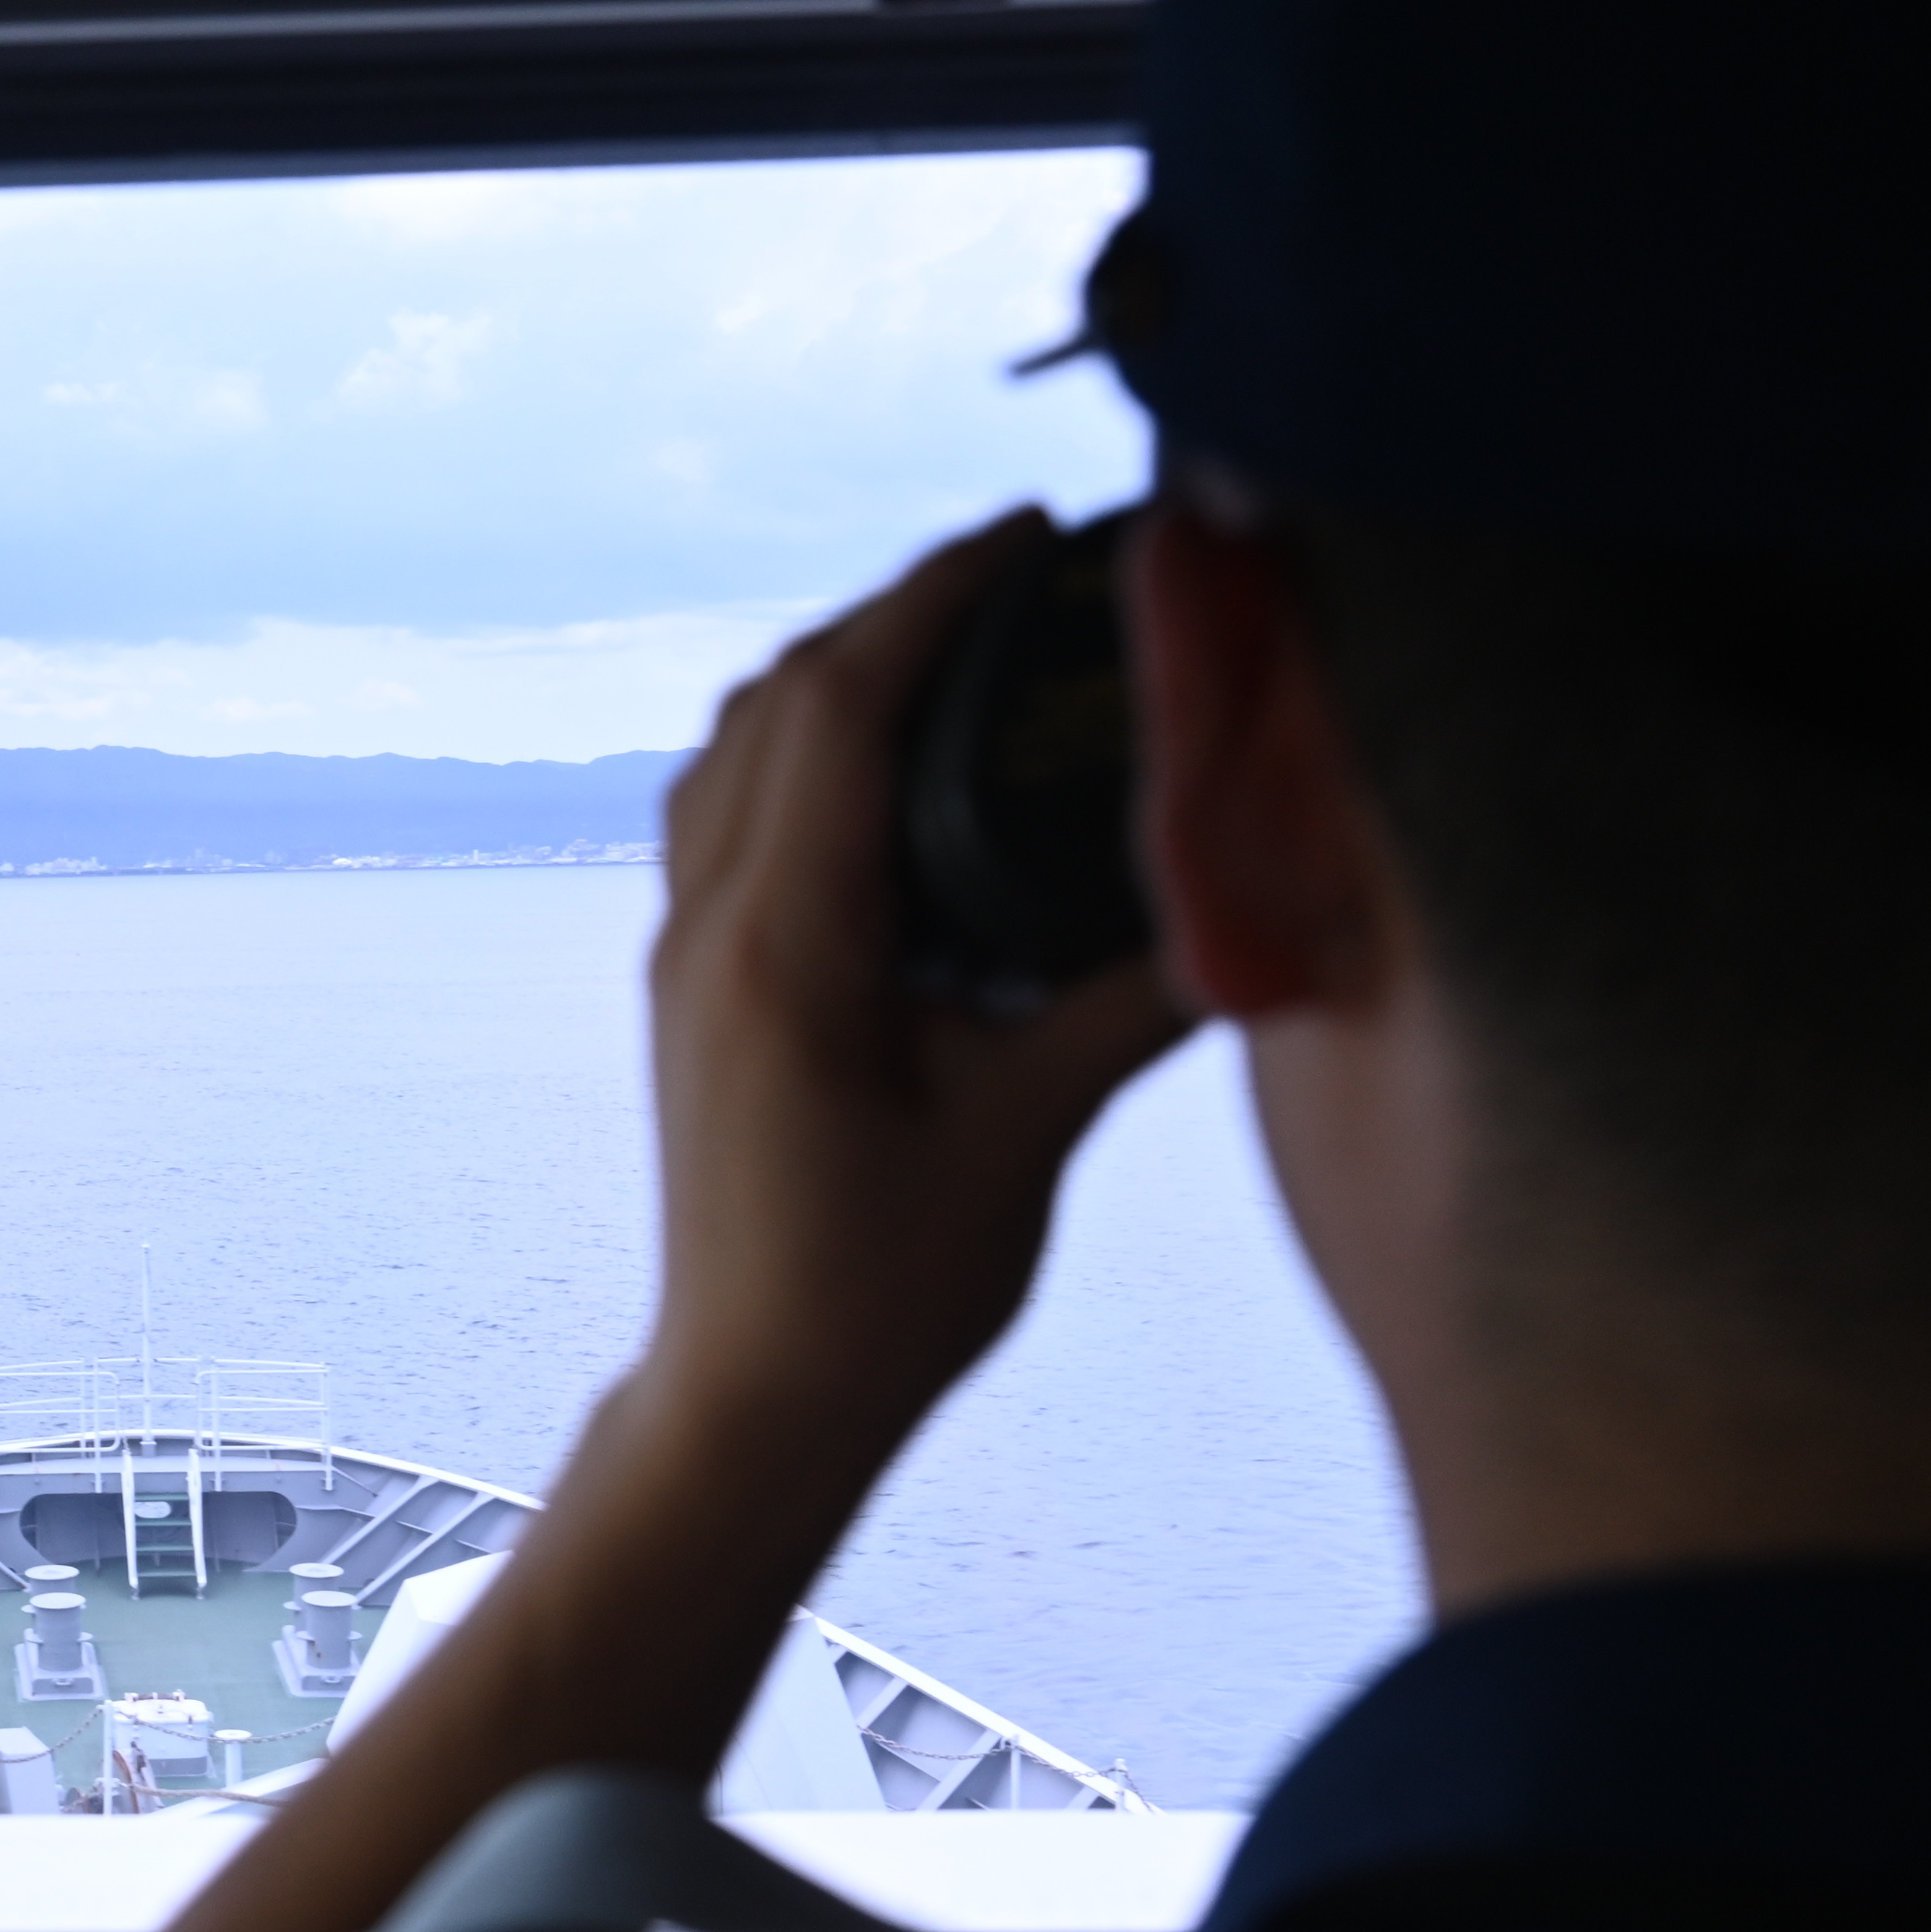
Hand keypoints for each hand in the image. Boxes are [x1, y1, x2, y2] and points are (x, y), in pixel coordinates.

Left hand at [643, 511, 1193, 1473]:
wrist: (757, 1396)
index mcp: (785, 945)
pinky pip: (727, 812)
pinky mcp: (694, 985)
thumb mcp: (1031, 1131)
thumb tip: (1245, 894)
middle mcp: (710, 927)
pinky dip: (799, 748)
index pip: (840, 705)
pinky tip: (889, 765)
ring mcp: (684, 953)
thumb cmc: (881, 1289)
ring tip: (959, 643)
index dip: (931, 597)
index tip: (1021, 535)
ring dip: (835, 673)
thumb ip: (1130, 1001)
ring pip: (736, 750)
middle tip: (1014, 574)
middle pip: (777, 700)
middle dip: (893, 613)